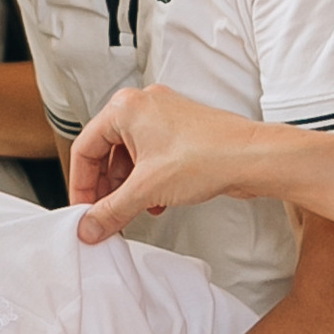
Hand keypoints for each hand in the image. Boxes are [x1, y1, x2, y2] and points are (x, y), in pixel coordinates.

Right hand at [71, 83, 262, 242]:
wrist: (253, 157)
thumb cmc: (208, 156)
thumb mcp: (147, 190)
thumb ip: (111, 211)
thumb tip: (90, 226)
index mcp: (125, 108)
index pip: (85, 149)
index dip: (80, 185)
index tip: (83, 210)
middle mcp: (142, 107)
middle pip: (106, 153)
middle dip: (105, 189)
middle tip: (103, 215)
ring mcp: (163, 118)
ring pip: (130, 158)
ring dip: (128, 188)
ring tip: (131, 212)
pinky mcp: (180, 132)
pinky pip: (151, 158)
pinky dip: (147, 182)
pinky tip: (155, 203)